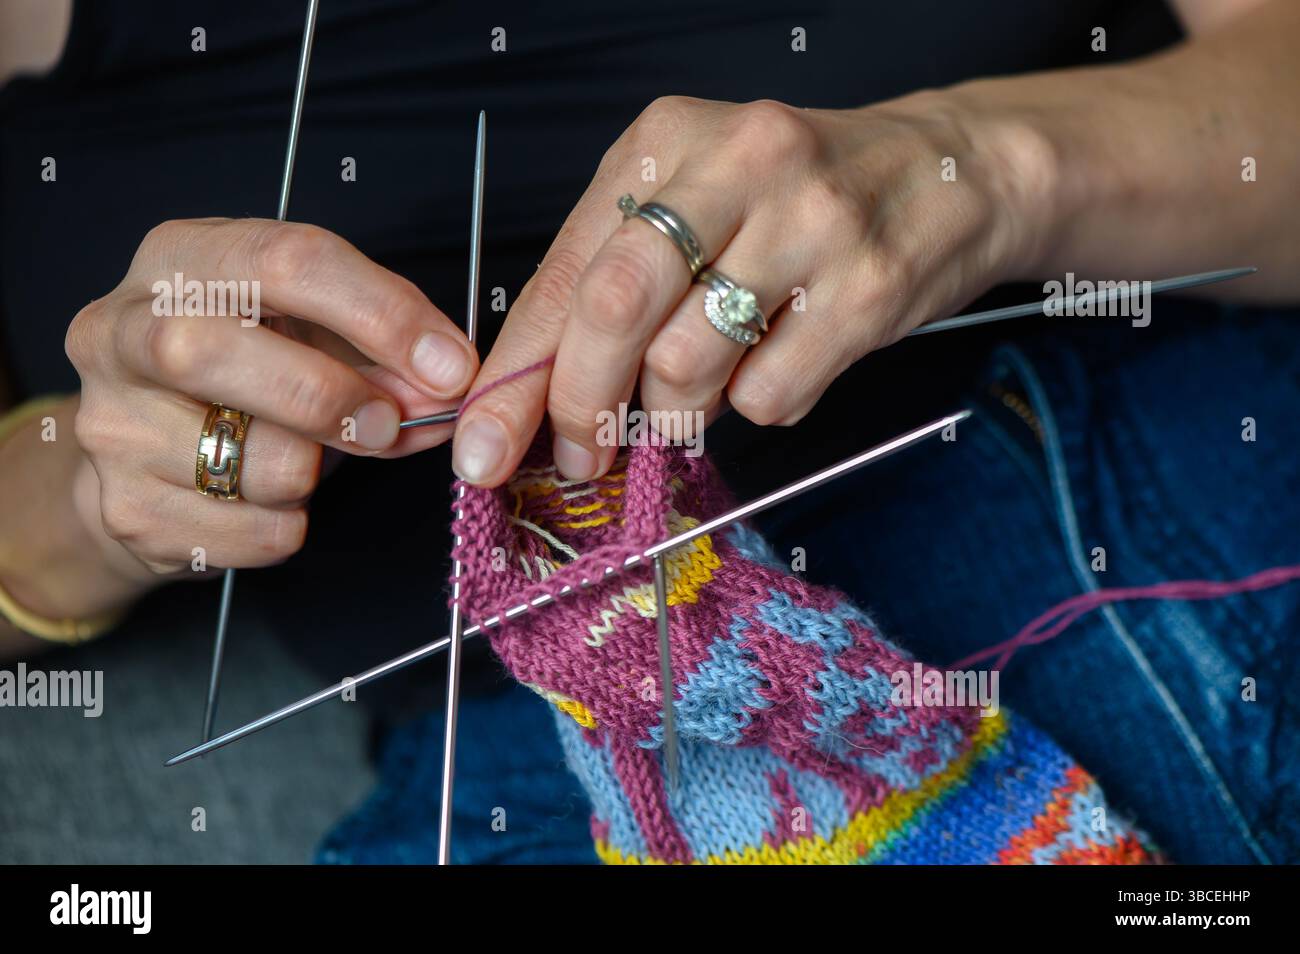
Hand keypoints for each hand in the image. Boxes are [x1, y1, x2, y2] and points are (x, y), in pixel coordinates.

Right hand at [65, 217, 477, 574]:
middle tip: (389, 424)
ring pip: (246, 459)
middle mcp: (120, 329)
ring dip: (313, 471)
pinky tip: (270, 501)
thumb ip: (382, 353)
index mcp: (181, 259)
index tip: (452, 365)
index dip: (382, 314)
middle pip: (210, 350)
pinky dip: (289, 525)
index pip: (286, 261)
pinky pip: (252, 530)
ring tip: (307, 460)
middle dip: (326, 395)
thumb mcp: (312, 334)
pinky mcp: (126, 509)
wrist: (147, 461)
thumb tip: (448, 385)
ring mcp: (110, 423)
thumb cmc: (248, 376)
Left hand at [452, 93, 1054, 485]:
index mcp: (666, 140)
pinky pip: (770, 395)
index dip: (517, 373)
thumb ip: (616, 279)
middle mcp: (734, 166)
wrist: (954, 172)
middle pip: (615, 307)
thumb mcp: (695, 202)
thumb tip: (538, 396)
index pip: (567, 271)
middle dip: (580, 404)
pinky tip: (781, 367)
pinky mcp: (866, 289)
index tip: (482, 449)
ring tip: (702, 394)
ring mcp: (808, 224)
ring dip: (678, 412)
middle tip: (580, 456)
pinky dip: (758, 408)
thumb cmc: (797, 201)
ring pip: (688, 364)